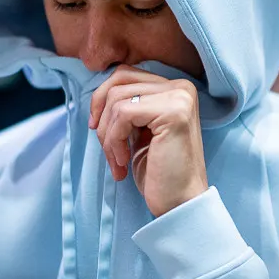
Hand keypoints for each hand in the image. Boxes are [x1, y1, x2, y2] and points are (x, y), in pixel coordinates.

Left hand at [90, 66, 208, 216]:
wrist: (179, 203)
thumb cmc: (158, 172)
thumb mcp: (138, 132)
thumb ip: (127, 106)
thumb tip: (96, 94)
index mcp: (174, 89)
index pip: (124, 75)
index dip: (102, 99)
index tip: (97, 128)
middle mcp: (181, 87)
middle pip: (118, 82)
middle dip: (103, 117)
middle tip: (106, 148)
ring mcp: (179, 97)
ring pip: (117, 100)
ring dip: (108, 135)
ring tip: (117, 161)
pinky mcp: (173, 112)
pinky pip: (123, 114)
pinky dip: (114, 141)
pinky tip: (123, 162)